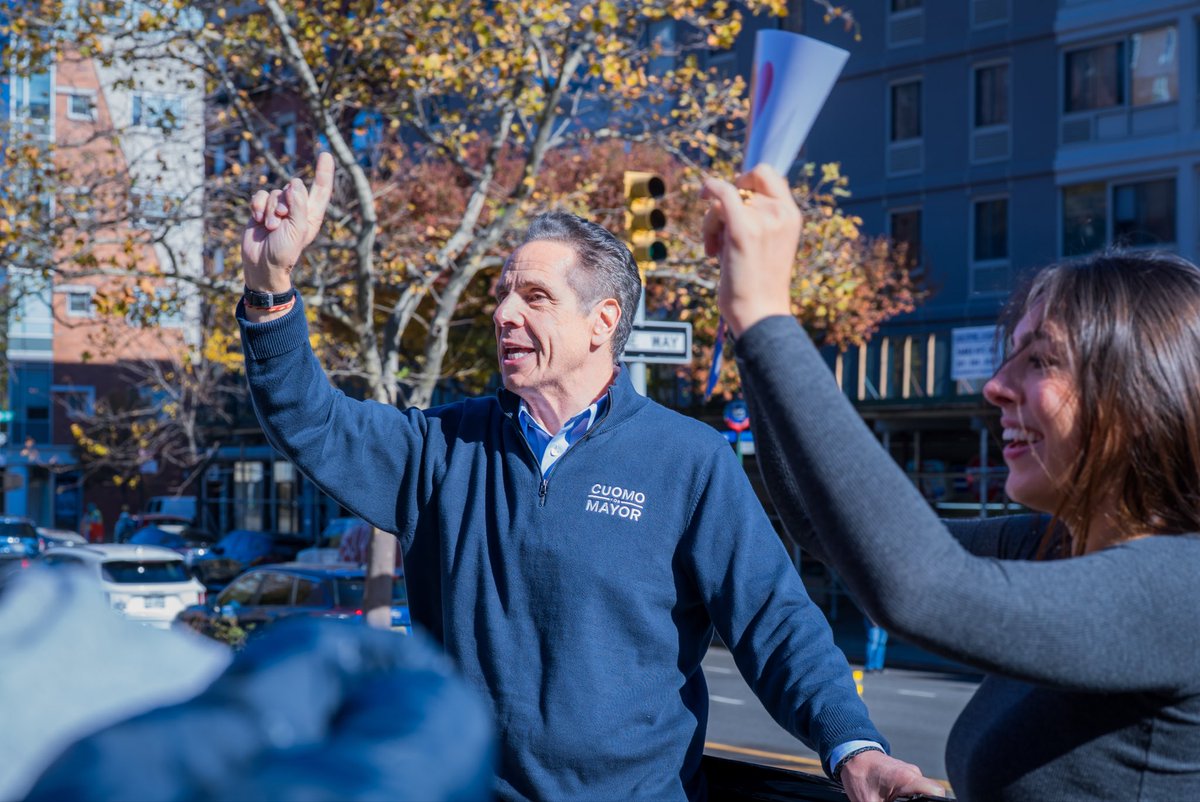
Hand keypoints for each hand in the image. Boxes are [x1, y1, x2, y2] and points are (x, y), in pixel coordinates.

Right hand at [242, 151, 334, 292]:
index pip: (320, 189)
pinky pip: (260, 195)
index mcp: (311, 214)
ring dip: (270, 209)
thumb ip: (298, 205)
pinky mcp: (262, 209)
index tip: (326, 154)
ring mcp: (279, 208)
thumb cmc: (284, 251)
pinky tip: (258, 219)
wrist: (261, 264)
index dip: (323, 172)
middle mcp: (297, 208)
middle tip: (280, 221)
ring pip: (274, 191)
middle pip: (292, 186)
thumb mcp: (297, 230)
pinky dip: (257, 206)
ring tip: (270, 227)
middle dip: (284, 201)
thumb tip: (294, 185)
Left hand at [700, 164, 801, 336]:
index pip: (769, 176)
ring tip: (716, 251)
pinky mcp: (742, 229)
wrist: (760, 312)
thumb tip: (728, 195)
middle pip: (741, 187)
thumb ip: (759, 218)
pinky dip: (709, 188)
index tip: (734, 198)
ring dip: (712, 222)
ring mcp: (762, 219)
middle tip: (720, 235)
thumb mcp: (768, 244)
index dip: (747, 179)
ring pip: (724, 199)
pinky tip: (702, 193)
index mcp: (791, 215)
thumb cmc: (758, 284)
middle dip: (725, 207)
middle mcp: (780, 213)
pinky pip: (722, 192)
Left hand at [839, 749, 946, 801]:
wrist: (851, 756)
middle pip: (930, 794)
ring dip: (915, 801)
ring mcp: (909, 772)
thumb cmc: (859, 776)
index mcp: (906, 778)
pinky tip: (896, 800)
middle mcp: (912, 773)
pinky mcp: (905, 774)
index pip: (936, 791)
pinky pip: (914, 788)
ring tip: (894, 801)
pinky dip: (910, 797)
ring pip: (922, 792)